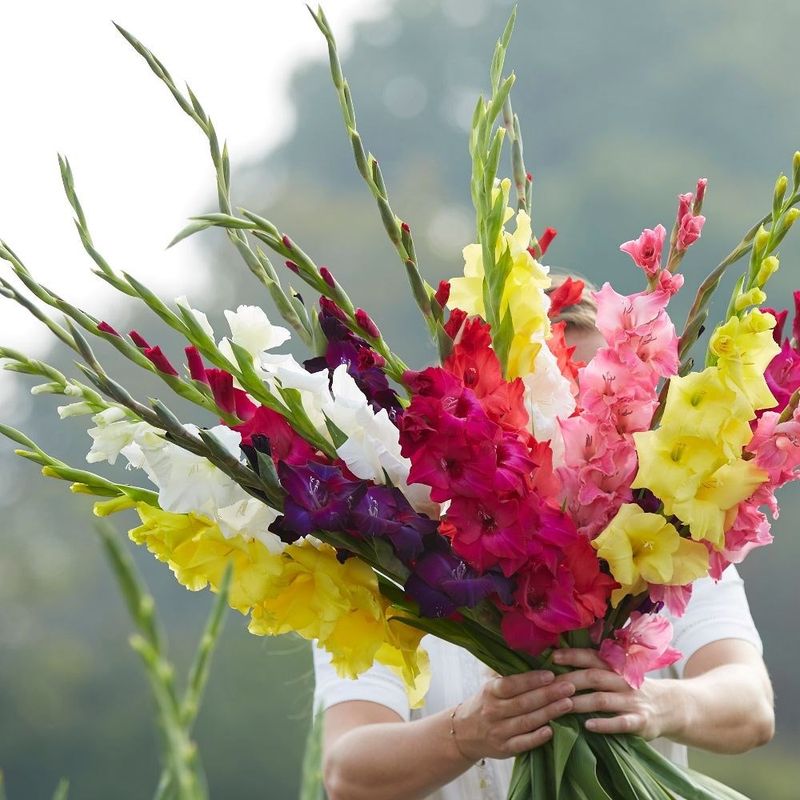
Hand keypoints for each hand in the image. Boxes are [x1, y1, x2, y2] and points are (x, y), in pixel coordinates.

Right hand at [452, 670, 575, 761]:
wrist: (464, 732)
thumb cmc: (484, 703)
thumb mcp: (489, 686)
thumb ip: (507, 675)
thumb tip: (533, 658)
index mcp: (489, 691)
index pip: (511, 684)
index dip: (531, 680)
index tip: (550, 674)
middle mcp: (493, 711)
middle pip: (523, 703)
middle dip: (548, 694)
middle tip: (569, 687)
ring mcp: (498, 731)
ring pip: (526, 721)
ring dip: (549, 713)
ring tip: (568, 704)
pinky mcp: (504, 748)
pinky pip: (523, 743)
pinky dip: (537, 737)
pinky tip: (552, 730)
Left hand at [552, 648, 673, 739]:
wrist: (671, 706)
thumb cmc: (633, 689)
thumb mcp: (618, 674)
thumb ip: (596, 669)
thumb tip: (559, 663)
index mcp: (615, 667)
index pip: (592, 658)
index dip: (573, 656)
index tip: (552, 657)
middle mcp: (623, 681)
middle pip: (593, 677)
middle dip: (570, 680)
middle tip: (549, 686)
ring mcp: (632, 701)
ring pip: (602, 700)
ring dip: (580, 702)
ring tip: (561, 705)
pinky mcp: (640, 722)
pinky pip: (620, 723)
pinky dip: (604, 724)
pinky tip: (588, 726)